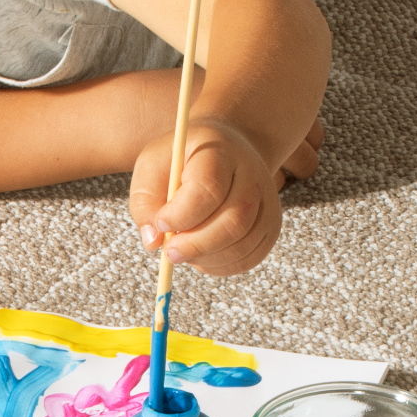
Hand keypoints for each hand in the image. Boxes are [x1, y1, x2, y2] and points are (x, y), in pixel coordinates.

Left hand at [132, 112, 285, 278]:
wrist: (225, 150)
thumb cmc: (180, 161)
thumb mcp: (152, 167)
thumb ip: (146, 202)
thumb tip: (154, 242)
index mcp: (219, 151)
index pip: (209, 188)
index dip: (182, 214)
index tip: (161, 223)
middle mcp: (252, 175)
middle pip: (234, 221)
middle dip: (196, 244)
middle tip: (169, 252)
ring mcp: (267, 201)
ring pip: (243, 244)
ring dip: (207, 258)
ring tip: (183, 250)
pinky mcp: (271, 225)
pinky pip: (250, 257)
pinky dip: (221, 266)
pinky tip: (201, 256)